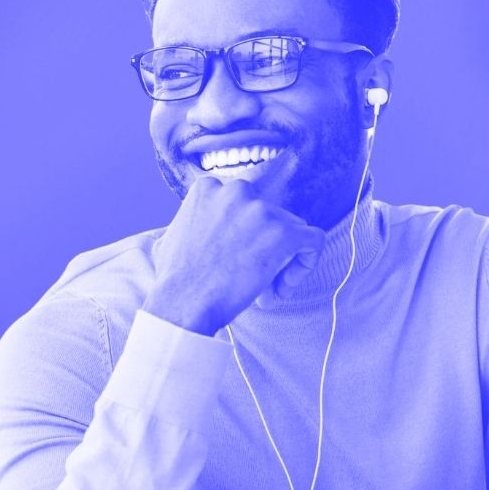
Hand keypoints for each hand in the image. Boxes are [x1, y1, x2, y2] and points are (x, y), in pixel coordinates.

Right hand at [145, 178, 323, 335]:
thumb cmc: (175, 278)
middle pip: (271, 215)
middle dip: (266, 246)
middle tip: (252, 277)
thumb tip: (197, 226)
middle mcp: (238, 191)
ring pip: (293, 229)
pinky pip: (314, 241)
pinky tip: (283, 286)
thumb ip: (196, 219)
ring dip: (283, 261)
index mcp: (210, 186)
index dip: (246, 233)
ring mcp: (262, 210)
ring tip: (264, 291)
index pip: (246, 203)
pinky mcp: (284, 232)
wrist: (182, 302)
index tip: (239, 257)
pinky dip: (306, 263)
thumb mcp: (174, 231)